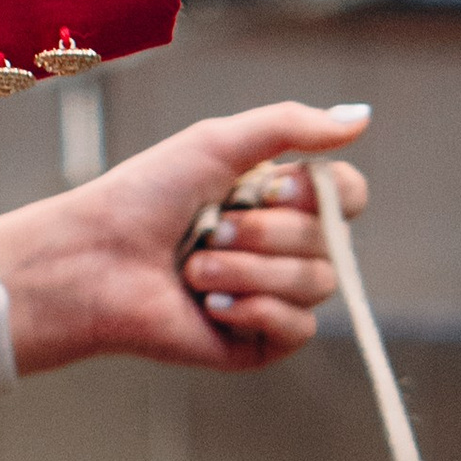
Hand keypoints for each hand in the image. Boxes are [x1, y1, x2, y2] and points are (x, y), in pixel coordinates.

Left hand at [0, 102, 370, 377]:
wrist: (96, 263)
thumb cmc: (145, 198)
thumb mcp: (217, 144)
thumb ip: (291, 126)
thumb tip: (364, 117)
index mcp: (281, 199)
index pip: (349, 195)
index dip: (321, 193)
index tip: (269, 187)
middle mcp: (283, 248)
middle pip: (333, 241)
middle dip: (266, 233)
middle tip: (209, 230)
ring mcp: (274, 297)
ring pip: (317, 284)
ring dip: (251, 271)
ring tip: (195, 270)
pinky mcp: (259, 343)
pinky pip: (300, 328)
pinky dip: (256, 310)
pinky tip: (211, 307)